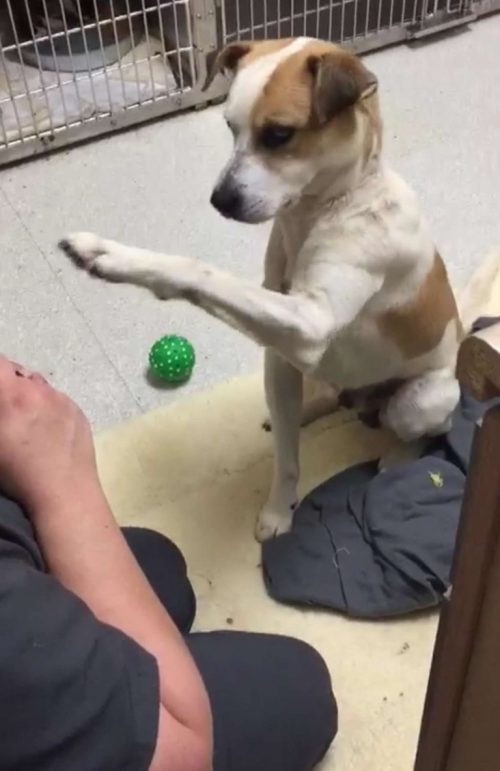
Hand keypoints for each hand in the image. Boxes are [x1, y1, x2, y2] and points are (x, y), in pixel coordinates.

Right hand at [0, 356, 98, 514]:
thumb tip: (3, 410)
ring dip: (29, 395)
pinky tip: (47, 431)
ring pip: (40, 386)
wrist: (65, 492)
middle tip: (6, 409)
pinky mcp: (79, 412)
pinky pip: (58, 400)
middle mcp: (40, 391)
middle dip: (8, 385)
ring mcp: (63, 400)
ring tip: (25, 421)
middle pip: (18, 373)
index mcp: (14, 396)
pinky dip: (49, 407)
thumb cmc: (18, 473)